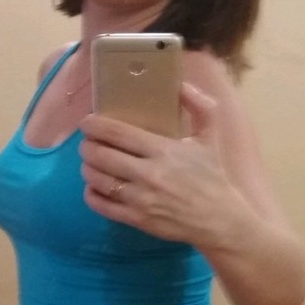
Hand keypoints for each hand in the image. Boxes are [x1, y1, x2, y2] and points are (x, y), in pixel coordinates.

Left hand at [79, 83, 239, 247]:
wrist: (218, 219)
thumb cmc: (212, 176)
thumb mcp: (210, 137)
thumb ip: (199, 107)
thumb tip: (179, 85)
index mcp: (163, 150)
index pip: (118, 133)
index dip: (95, 125)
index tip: (87, 122)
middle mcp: (148, 174)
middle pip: (101, 156)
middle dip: (87, 146)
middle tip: (86, 143)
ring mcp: (139, 199)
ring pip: (97, 180)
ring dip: (87, 168)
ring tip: (90, 163)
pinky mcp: (135, 219)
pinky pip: (101, 205)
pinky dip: (91, 194)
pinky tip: (93, 186)